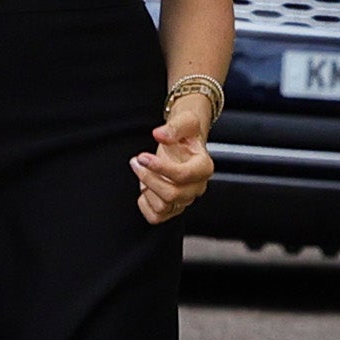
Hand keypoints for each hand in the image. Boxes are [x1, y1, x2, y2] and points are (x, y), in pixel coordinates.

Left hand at [134, 99, 215, 225]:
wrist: (185, 143)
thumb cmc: (186, 135)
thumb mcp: (184, 122)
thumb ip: (174, 127)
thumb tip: (159, 134)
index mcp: (203, 168)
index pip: (184, 176)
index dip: (160, 168)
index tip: (142, 156)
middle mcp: (196, 187)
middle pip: (172, 194)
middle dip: (149, 178)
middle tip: (136, 161)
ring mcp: (185, 200)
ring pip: (164, 207)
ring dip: (146, 189)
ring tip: (142, 172)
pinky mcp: (173, 208)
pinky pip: (156, 217)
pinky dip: (145, 205)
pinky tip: (144, 188)